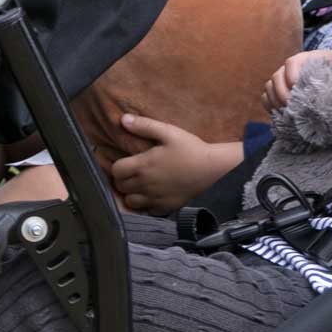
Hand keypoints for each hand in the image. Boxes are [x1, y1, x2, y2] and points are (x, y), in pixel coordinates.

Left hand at [109, 114, 243, 213]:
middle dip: (122, 180)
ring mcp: (155, 198)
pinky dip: (146, 206)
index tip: (125, 163)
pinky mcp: (166, 207)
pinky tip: (152, 196)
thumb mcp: (168, 132)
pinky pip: (147, 211)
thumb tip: (123, 119)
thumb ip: (145, 126)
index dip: (117, 167)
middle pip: (120, 186)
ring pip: (130, 201)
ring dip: (131, 194)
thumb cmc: (191, 149)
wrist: (215, 169)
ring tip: (139, 186)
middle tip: (131, 174)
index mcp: (143, 165)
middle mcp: (145, 184)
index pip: (116, 170)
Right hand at [263, 49, 331, 111]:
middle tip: (292, 107)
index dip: (291, 74)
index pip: (292, 62)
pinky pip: (266, 96)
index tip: (296, 86)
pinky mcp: (277, 91)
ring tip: (287, 113)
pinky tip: (280, 114)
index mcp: (307, 59)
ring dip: (276, 101)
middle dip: (282, 93)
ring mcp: (282, 79)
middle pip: (277, 76)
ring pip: (269, 87)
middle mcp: (291, 68)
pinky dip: (270, 105)